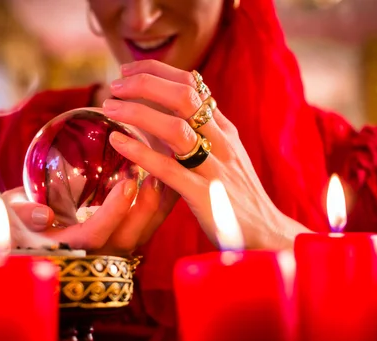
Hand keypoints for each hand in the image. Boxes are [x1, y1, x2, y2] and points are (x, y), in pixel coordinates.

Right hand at [1, 176, 177, 254]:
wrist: (26, 234)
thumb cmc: (17, 221)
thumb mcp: (10, 216)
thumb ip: (21, 215)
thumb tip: (42, 214)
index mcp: (67, 247)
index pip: (96, 236)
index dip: (113, 212)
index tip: (127, 183)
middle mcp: (94, 253)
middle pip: (128, 237)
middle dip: (145, 207)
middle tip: (156, 174)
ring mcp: (111, 248)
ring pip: (143, 233)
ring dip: (158, 205)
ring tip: (169, 173)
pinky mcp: (122, 239)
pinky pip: (147, 225)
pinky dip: (160, 204)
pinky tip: (169, 179)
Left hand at [103, 59, 309, 249]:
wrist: (267, 234)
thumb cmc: (238, 196)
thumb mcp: (227, 154)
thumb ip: (207, 127)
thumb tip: (186, 92)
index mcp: (223, 129)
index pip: (191, 84)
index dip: (156, 72)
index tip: (127, 71)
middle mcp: (221, 141)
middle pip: (183, 96)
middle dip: (145, 84)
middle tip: (114, 86)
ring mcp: (214, 168)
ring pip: (175, 128)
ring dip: (138, 113)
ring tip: (110, 108)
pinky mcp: (204, 196)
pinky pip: (168, 169)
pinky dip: (140, 152)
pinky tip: (118, 141)